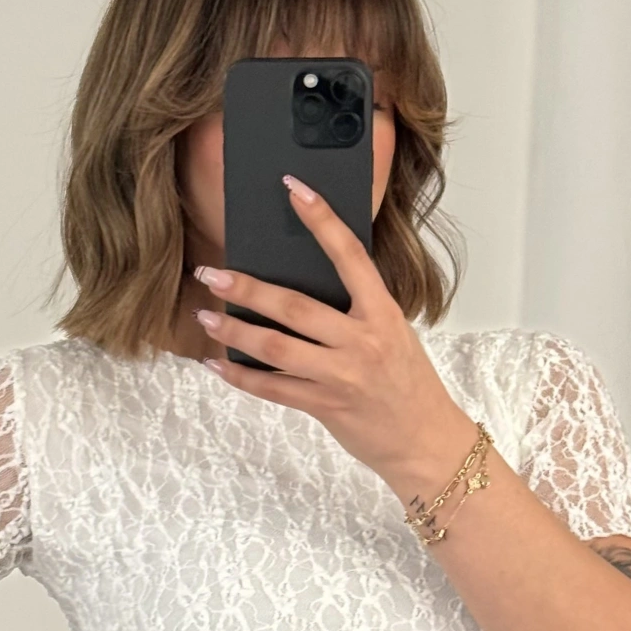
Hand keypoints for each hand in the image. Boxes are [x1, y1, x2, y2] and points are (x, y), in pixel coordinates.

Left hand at [194, 174, 467, 481]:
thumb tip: (302, 285)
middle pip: (294, 306)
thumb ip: (357, 310)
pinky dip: (240, 376)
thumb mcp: (393, 334)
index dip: (322, 220)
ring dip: (233, 330)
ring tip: (205, 316)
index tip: (294, 188)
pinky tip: (217, 364)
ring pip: (275, 347)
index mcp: (382, 313)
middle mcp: (361, 341)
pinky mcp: (324, 406)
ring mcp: (340, 375)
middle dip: (246, 287)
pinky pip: (272, 388)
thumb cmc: (408, 384)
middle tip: (211, 272)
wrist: (425, 441)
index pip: (350, 256)